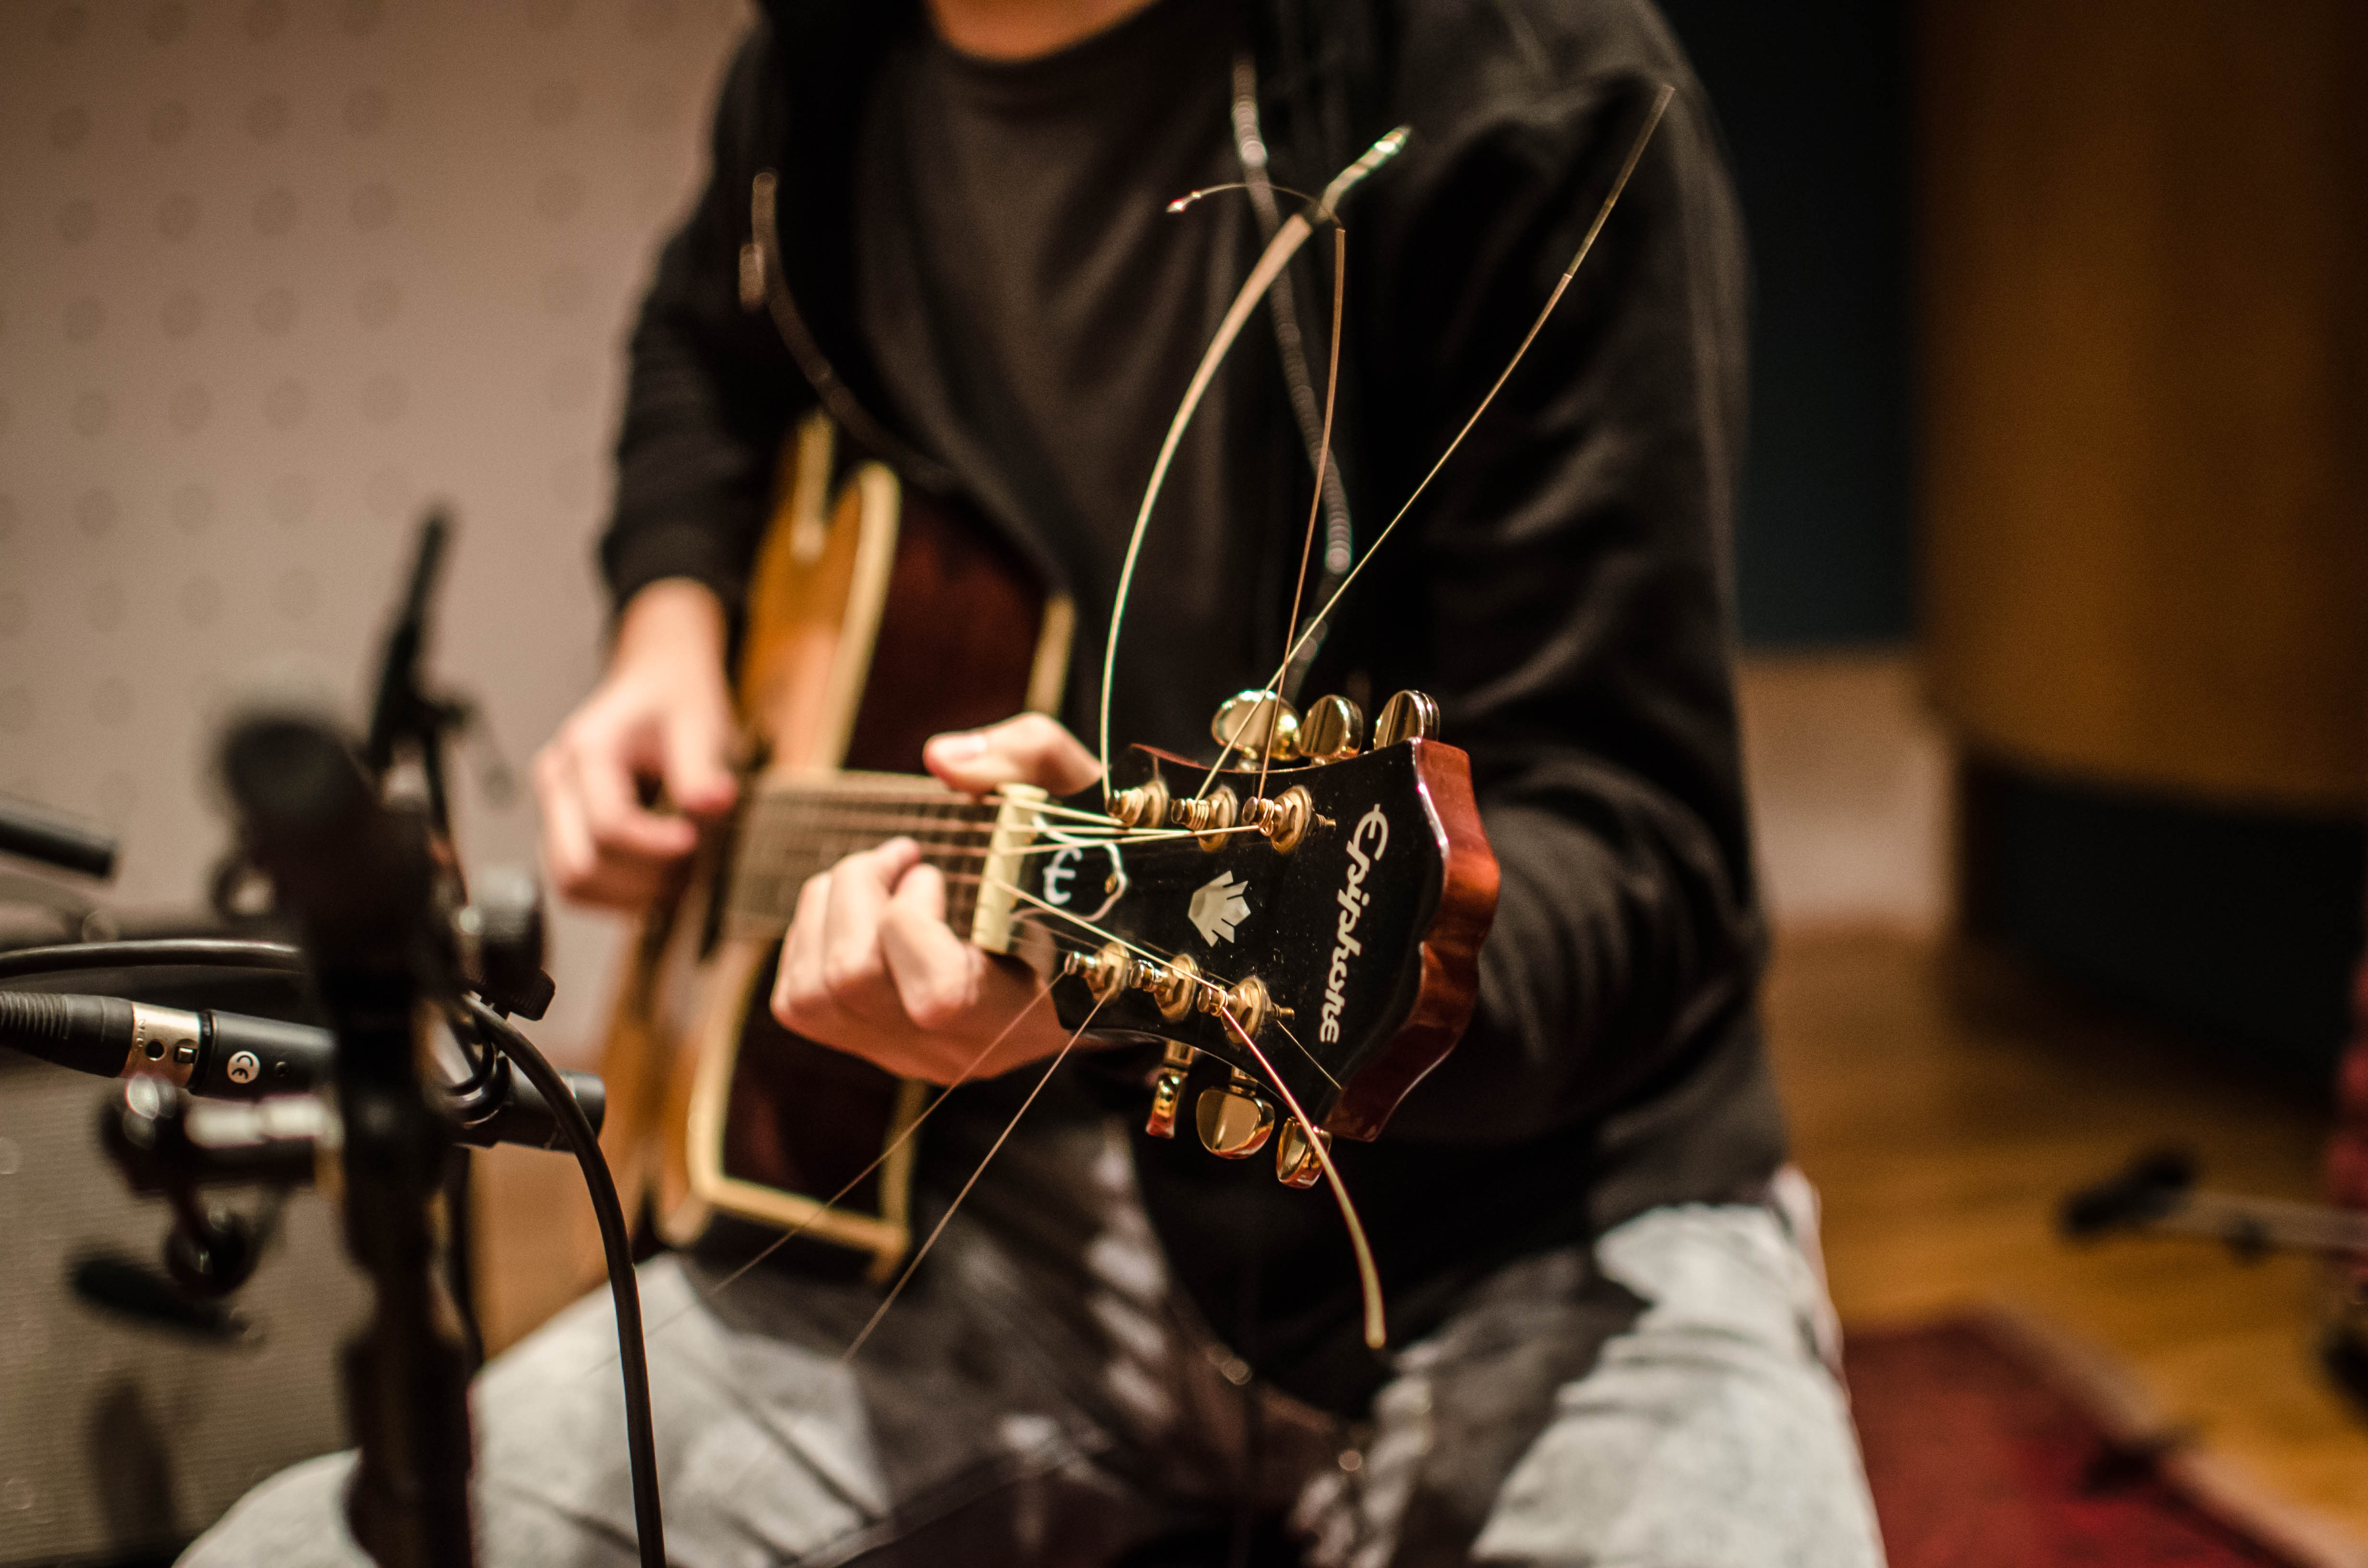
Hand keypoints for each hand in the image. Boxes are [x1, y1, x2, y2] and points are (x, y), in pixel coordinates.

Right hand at [535, 580, 738, 908]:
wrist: (657, 679)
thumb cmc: (675, 697)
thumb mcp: (699, 722)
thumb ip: (700, 767)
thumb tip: (713, 803)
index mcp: (587, 751)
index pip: (609, 826)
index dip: (655, 848)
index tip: (695, 843)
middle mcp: (557, 780)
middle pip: (580, 865)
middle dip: (641, 881)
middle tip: (691, 872)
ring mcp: (553, 807)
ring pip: (571, 883)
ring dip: (627, 895)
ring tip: (677, 878)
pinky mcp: (562, 827)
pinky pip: (576, 881)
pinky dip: (616, 894)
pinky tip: (656, 879)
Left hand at [770, 714, 1100, 1081]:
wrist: (1095, 943)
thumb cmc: (1085, 865)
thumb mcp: (1078, 798)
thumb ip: (1027, 758)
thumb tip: (940, 758)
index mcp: (1027, 1009)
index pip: (937, 997)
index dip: (911, 920)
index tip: (934, 871)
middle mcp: (962, 1050)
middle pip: (851, 981)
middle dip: (857, 889)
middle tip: (902, 854)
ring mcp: (911, 1055)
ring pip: (812, 994)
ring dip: (828, 907)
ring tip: (879, 873)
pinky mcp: (871, 1046)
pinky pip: (797, 1001)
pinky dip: (810, 936)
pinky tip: (859, 908)